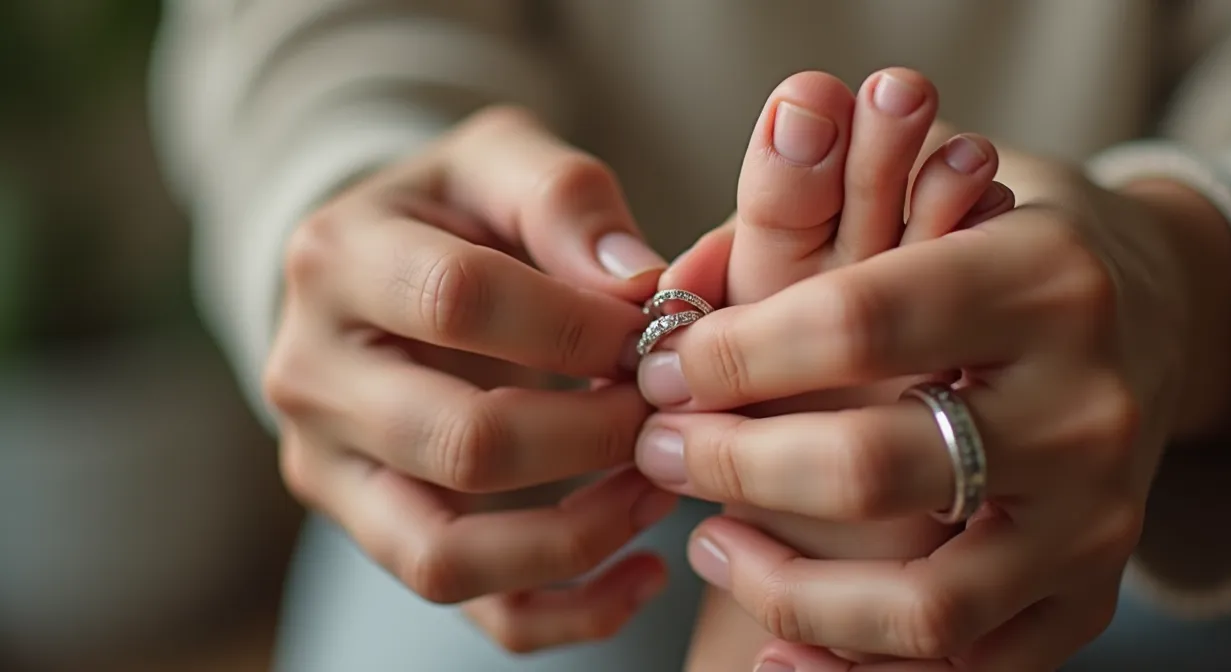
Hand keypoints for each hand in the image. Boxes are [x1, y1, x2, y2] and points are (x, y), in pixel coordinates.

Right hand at [265, 107, 679, 652]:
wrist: (380, 273)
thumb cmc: (459, 212)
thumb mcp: (501, 161)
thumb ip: (564, 200)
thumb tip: (642, 286)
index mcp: (335, 257)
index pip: (461, 301)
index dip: (579, 325)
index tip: (658, 331)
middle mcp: (309, 374)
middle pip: (460, 442)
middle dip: (592, 436)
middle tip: (666, 413)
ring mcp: (328, 468)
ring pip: (446, 555)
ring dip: (579, 537)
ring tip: (657, 489)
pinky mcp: (369, 533)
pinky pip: (467, 608)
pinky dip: (567, 610)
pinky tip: (641, 570)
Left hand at [634, 146, 1230, 668]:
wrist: (1148, 315)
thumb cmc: (991, 246)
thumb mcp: (914, 190)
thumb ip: (791, 219)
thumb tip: (663, 289)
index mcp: (1044, 277)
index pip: (857, 323)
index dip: (734, 357)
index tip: (663, 370)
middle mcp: (1086, 404)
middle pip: (875, 470)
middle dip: (733, 466)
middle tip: (661, 448)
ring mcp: (1097, 514)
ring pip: (926, 605)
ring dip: (786, 592)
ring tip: (710, 541)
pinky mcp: (1092, 592)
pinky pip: (970, 670)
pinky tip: (778, 647)